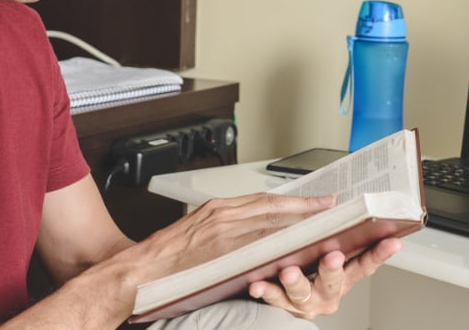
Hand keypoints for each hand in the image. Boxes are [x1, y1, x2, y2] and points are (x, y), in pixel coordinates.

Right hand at [133, 194, 335, 284]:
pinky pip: (256, 239)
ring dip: (298, 219)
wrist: (141, 268)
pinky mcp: (219, 247)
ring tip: (322, 222)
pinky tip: (296, 243)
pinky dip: (279, 238)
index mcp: (217, 208)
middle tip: (328, 206)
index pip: (263, 200)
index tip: (313, 202)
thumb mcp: (198, 233)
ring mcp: (221, 229)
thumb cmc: (167, 257)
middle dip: (303, 206)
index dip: (292, 201)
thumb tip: (256, 237)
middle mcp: (221, 213)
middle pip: (271, 205)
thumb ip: (225, 230)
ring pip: (268, 218)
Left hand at [248, 239, 401, 319]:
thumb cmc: (309, 268)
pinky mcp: (284, 305)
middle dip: (332, 269)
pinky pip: (273, 298)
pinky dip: (266, 290)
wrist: (283, 296)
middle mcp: (328, 291)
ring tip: (289, 271)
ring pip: (302, 292)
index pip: (366, 263)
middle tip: (332, 256)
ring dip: (296, 281)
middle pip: (334, 280)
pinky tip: (258, 284)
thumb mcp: (326, 250)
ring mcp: (306, 301)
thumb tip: (334, 202)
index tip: (391, 241)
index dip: (380, 253)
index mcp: (344, 274)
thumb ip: (334, 231)